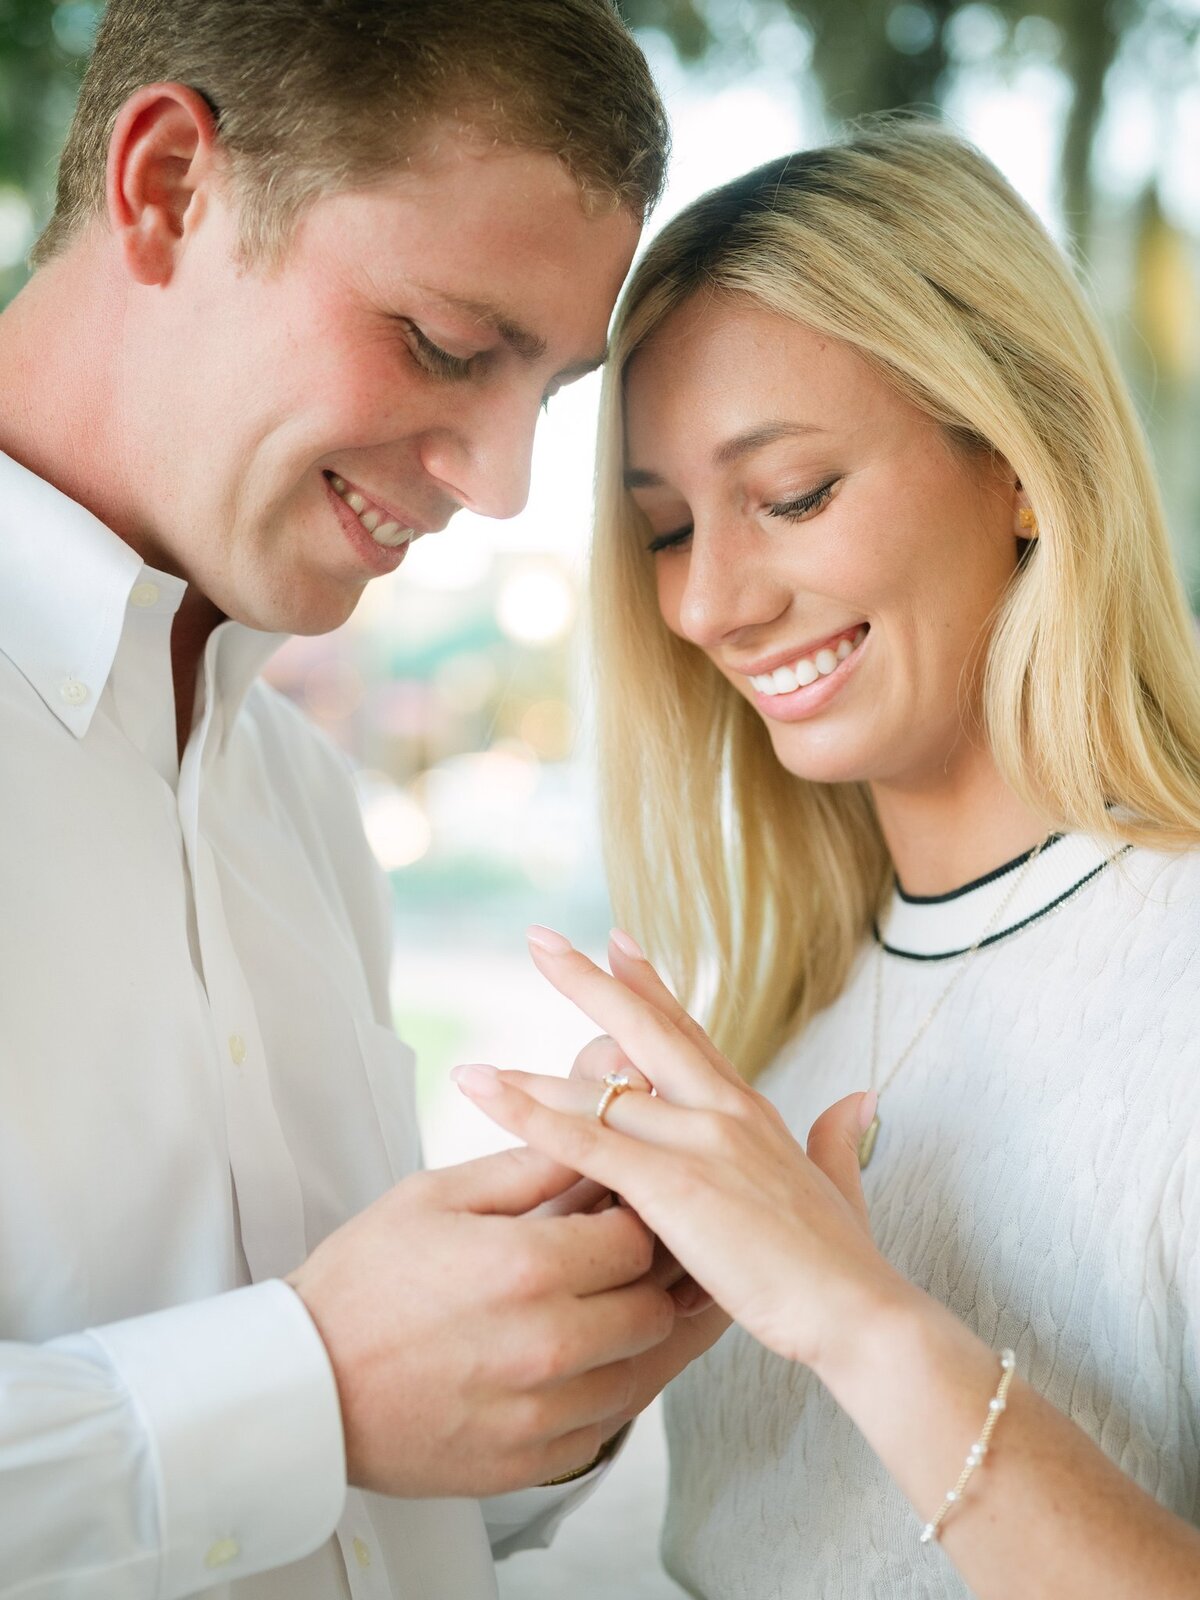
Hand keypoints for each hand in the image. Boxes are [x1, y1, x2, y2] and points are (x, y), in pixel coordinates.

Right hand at [287, 1144, 675, 1496]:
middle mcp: (548, 1344)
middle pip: (651, 1309)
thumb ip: (527, 1166)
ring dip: (624, 1341)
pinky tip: (563, 1367)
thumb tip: (589, 1138)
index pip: (636, 1238)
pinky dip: (596, 1394)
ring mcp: (542, 1413)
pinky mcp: (532, 1463)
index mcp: (528, 1266)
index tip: (608, 1217)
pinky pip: (604, 1425)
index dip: (630, 1220)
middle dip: (637, 1281)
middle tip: (603, 1267)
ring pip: (639, 1372)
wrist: (302, 1386)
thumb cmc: (362, 1282)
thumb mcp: (435, 1195)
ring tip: (584, 1315)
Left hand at [453, 928, 905, 1375]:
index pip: (689, 1033)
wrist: (857, 1312)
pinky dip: (528, 1116)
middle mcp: (721, 1109)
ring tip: (473, 1062)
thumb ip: (838, 1137)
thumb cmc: (843, 1263)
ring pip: (598, 1090)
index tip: (619, 943)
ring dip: (529, 1076)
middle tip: (541, 939)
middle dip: (587, 981)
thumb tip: (858, 1097)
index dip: (650, 987)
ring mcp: (695, 1140)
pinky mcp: (670, 1184)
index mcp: (751, 1111)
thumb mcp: (840, 1184)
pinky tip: (487, 1095)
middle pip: (641, 1029)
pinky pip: (583, 1141)